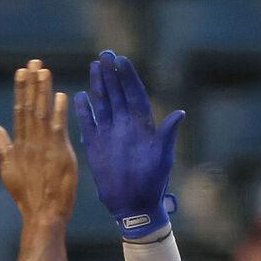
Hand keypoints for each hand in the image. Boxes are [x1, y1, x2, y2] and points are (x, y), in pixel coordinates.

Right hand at [0, 59, 77, 226]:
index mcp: (18, 145)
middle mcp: (29, 143)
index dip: (21, 90)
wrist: (41, 215)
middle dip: (31, 84)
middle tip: (34, 62)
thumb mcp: (9, 170)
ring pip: (41, 113)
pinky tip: (60, 95)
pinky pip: (58, 128)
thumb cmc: (27, 197)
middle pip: (29, 107)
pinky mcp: (58, 154)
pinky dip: (59, 112)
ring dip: (43, 91)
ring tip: (44, 71)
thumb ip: (2, 146)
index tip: (22, 71)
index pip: (19, 111)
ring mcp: (43, 148)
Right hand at [74, 50, 184, 238]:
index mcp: (143, 126)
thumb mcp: (163, 158)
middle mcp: (125, 126)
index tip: (123, 60)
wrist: (134, 206)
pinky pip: (89, 124)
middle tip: (106, 54)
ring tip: (94, 66)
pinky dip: (84, 111)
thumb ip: (166, 135)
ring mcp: (110, 135)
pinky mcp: (96, 146)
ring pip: (103, 104)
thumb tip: (180, 113)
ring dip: (99, 86)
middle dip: (112, 74)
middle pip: (118, 94)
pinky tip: (80, 96)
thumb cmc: (152, 183)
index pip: (135, 94)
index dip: (128, 77)